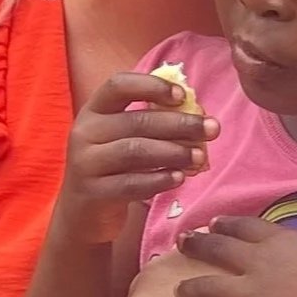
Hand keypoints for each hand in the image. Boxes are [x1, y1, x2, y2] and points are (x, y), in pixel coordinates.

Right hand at [58, 73, 218, 243]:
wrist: (84, 211)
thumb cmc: (114, 165)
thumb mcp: (124, 137)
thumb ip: (153, 120)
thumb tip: (198, 114)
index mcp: (95, 110)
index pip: (118, 85)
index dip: (151, 85)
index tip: (182, 95)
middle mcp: (85, 132)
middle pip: (136, 121)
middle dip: (179, 124)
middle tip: (212, 129)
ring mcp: (85, 163)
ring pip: (135, 151)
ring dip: (174, 152)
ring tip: (200, 157)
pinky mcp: (93, 192)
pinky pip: (130, 184)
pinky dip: (159, 179)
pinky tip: (179, 178)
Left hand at [175, 216, 296, 296]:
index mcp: (282, 241)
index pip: (245, 227)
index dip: (226, 224)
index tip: (212, 223)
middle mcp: (260, 263)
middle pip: (218, 249)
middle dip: (196, 245)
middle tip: (181, 243)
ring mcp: (253, 293)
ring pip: (209, 287)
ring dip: (191, 289)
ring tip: (179, 291)